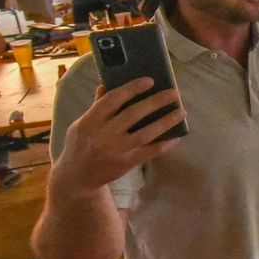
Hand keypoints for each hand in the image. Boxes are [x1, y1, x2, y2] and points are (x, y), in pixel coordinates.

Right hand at [52, 81, 185, 191]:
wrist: (76, 178)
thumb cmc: (80, 145)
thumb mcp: (81, 124)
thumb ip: (96, 105)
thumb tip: (107, 83)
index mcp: (90, 121)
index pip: (113, 99)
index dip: (132, 88)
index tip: (149, 81)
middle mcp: (103, 135)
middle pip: (134, 114)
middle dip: (156, 101)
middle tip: (174, 93)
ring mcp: (115, 150)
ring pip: (145, 133)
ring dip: (166, 121)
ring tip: (181, 112)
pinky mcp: (125, 164)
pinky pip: (149, 152)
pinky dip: (164, 144)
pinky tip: (177, 136)